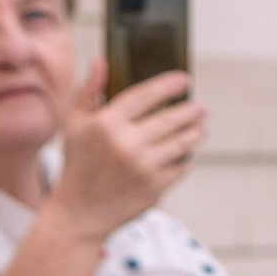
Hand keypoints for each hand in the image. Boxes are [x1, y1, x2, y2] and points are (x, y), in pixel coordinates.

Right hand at [48, 64, 205, 244]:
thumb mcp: (74, 124)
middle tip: (201, 107)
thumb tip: (101, 61)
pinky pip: (178, 168)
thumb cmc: (78, 166)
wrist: (80, 214)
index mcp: (108, 123)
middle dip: (190, 111)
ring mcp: (143, 167)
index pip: (146, 95)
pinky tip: (188, 154)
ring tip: (202, 127)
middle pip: (169, 119)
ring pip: (179, 143)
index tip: (184, 80)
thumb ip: (89, 91)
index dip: (168, 85)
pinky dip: (185, 160)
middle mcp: (127, 143)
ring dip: (194, 133)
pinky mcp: (153, 188)